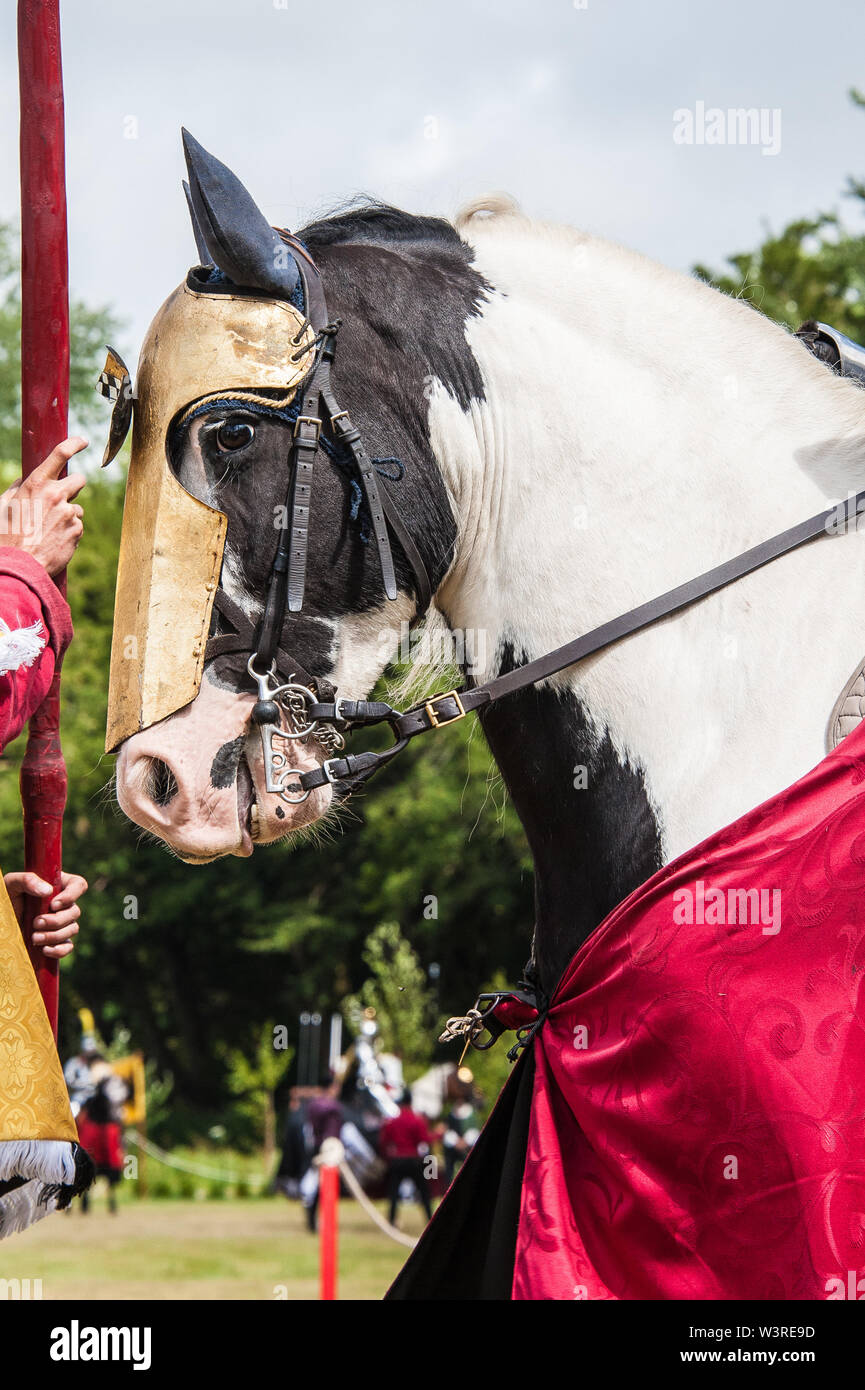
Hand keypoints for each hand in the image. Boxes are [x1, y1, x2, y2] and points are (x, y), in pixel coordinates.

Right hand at [0, 438, 87, 575]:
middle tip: (61, 498)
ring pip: (77, 508)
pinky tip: (54, 540)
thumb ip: (17, 490)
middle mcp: (56, 495)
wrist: (20, 565)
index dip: (74, 444)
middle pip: (79, 480)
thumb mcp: (4, 507)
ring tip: (48, 529)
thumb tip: (24, 480)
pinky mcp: (77, 530)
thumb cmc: (7, 535)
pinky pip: (77, 526)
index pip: (59, 454)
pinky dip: (69, 531)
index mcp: (36, 484)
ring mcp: (69, 513)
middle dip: (73, 486)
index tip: (82, 441)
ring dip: (68, 515)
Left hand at [4, 870, 87, 957]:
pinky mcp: (56, 940)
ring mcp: (61, 923)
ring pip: (73, 929)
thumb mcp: (11, 884)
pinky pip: (68, 947)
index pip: (78, 885)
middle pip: (75, 911)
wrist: (1, 922)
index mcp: (57, 886)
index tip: (53, 904)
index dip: (71, 895)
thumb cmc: (5, 898)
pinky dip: (59, 950)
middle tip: (36, 923)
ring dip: (54, 935)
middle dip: (56, 920)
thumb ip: (27, 880)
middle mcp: (62, 904)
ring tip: (34, 938)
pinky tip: (44, 950)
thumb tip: (48, 891)